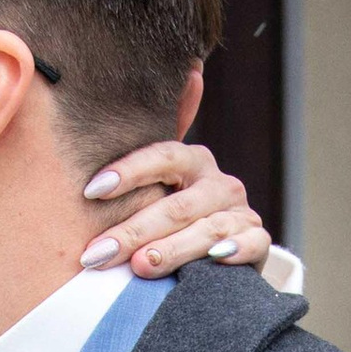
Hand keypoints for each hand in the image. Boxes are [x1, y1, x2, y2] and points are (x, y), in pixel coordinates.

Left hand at [80, 142, 269, 278]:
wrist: (213, 260)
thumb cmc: (169, 224)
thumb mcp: (153, 192)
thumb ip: (140, 161)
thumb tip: (168, 84)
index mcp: (192, 162)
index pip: (162, 157)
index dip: (128, 171)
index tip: (91, 190)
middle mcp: (219, 183)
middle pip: (177, 206)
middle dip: (134, 231)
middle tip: (99, 253)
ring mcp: (241, 213)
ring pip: (208, 230)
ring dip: (173, 250)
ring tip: (140, 266)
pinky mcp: (259, 242)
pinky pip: (253, 244)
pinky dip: (236, 250)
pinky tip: (215, 259)